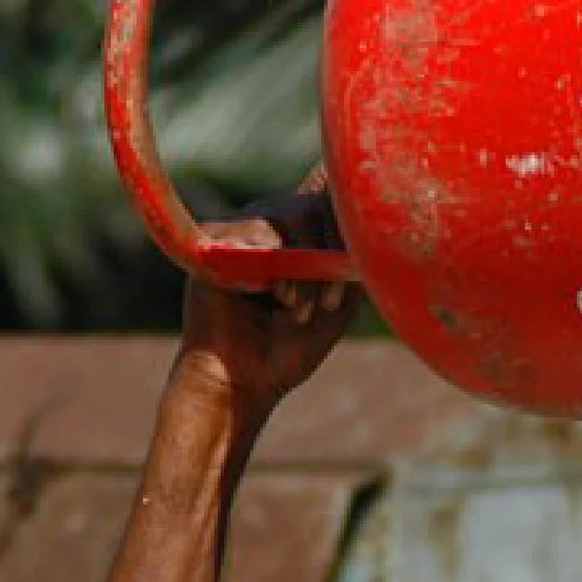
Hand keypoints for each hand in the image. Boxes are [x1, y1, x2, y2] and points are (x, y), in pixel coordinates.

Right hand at [175, 183, 355, 422]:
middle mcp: (266, 224)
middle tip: (329, 304)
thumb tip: (371, 226)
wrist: (242, 383)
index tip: (354, 264)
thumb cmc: (289, 348)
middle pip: (309, 206)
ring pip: (284, 217)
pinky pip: (248, 234)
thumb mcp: (338, 301)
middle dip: (328, 251)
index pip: (324, 198)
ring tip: (295, 309)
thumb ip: (352, 261)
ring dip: (300, 268)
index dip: (344, 219)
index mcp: (297, 236)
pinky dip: (267, 267)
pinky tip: (266, 296)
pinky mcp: (209, 244)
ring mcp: (237, 232)